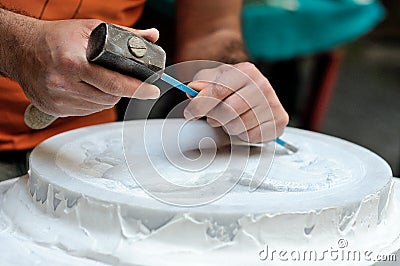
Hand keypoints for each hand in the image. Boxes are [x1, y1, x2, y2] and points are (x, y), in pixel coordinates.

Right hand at [15, 18, 159, 116]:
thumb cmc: (56, 37)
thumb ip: (125, 35)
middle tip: (124, 80)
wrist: (21, 48)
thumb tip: (152, 37)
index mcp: (73, 62)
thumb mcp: (91, 29)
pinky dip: (94, 102)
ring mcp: (58, 99)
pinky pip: (86, 111)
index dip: (138, 88)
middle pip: (110, 98)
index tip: (152, 90)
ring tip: (100, 81)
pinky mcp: (54, 109)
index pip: (114, 83)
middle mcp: (63, 83)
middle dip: (122, 90)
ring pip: (100, 106)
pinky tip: (88, 89)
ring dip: (108, 97)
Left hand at [183, 62, 288, 142]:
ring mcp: (272, 103)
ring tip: (232, 119)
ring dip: (229, 127)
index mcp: (246, 71)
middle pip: (227, 111)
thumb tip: (194, 88)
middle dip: (215, 117)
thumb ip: (202, 82)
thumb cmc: (233, 88)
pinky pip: (251, 136)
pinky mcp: (278, 122)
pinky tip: (245, 125)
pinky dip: (243, 134)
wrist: (257, 96)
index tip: (190, 113)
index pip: (217, 91)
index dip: (199, 105)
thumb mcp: (215, 79)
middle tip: (214, 117)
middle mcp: (262, 85)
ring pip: (238, 126)